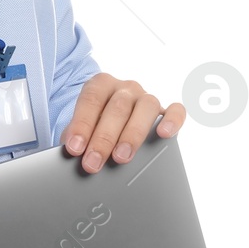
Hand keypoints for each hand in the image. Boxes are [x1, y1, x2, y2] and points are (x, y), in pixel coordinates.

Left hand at [60, 73, 184, 174]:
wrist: (111, 118)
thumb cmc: (94, 123)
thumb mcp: (81, 126)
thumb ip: (75, 135)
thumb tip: (72, 153)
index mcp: (100, 84)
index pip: (90, 100)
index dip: (82, 125)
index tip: (75, 149)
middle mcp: (125, 88)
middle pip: (117, 108)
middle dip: (103, 139)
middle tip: (93, 163)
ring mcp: (146, 97)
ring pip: (145, 108)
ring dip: (132, 134)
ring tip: (121, 157)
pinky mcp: (165, 110)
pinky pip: (176, 110)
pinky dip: (172, 120)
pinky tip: (164, 135)